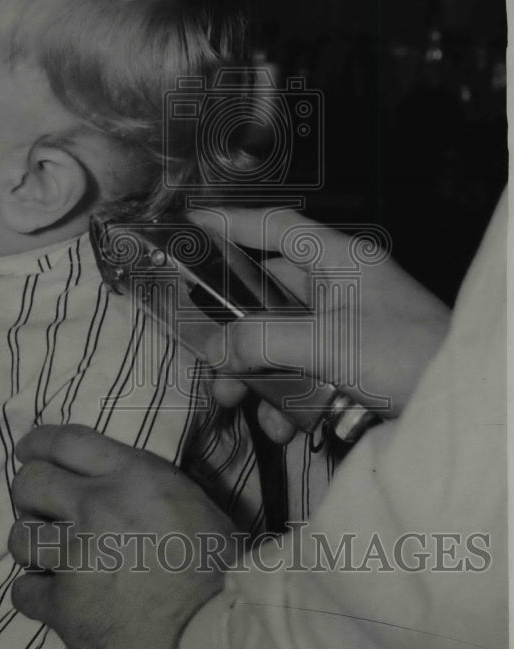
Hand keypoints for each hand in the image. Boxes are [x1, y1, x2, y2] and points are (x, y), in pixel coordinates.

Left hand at [8, 424, 242, 648]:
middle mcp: (97, 506)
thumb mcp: (188, 499)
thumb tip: (113, 482)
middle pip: (30, 483)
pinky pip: (22, 592)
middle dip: (29, 496)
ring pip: (19, 537)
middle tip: (40, 513)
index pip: (65, 441)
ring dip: (31, 547)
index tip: (27, 453)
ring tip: (49, 559)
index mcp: (132, 475)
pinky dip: (35, 595)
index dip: (37, 444)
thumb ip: (143, 483)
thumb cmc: (219, 567)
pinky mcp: (64, 606)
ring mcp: (76, 556)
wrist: (217, 632)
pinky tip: (54, 599)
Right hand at [191, 206, 450, 443]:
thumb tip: (215, 348)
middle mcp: (338, 288)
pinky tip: (282, 426)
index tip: (191, 222)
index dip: (231, 221)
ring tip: (236, 400)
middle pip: (267, 295)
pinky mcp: (348, 364)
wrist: (457, 405)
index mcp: (338, 262)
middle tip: (208, 358)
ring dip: (255, 373)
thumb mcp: (328, 345)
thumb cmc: (407, 357)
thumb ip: (264, 341)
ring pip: (278, 340)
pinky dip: (285, 398)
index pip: (276, 227)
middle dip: (234, 331)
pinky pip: (300, 371)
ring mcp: (344, 327)